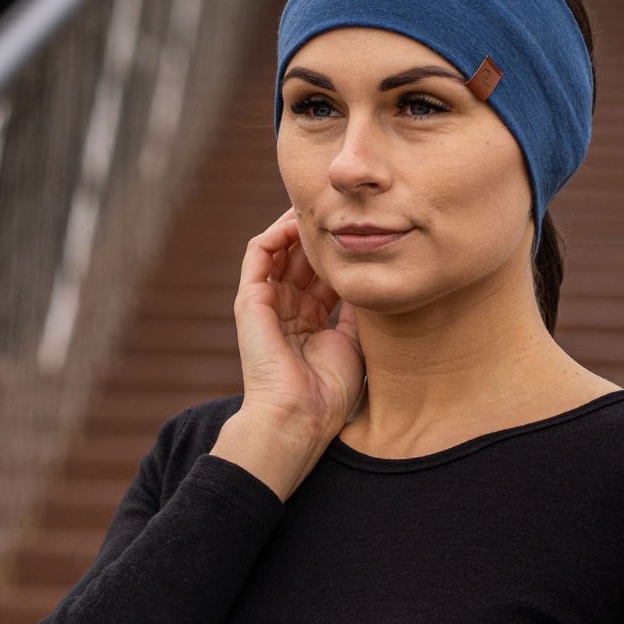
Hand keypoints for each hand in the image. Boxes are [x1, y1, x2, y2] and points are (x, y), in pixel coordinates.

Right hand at [210, 207, 364, 500]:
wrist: (297, 417)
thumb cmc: (328, 393)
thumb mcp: (354, 342)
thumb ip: (358, 310)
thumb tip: (373, 280)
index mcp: (309, 322)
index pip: (323, 275)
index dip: (341, 252)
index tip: (364, 230)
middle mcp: (286, 309)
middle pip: (302, 258)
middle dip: (321, 233)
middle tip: (344, 208)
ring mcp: (266, 303)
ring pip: (280, 249)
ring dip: (298, 226)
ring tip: (322, 206)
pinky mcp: (249, 300)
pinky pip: (259, 253)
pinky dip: (276, 233)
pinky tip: (299, 222)